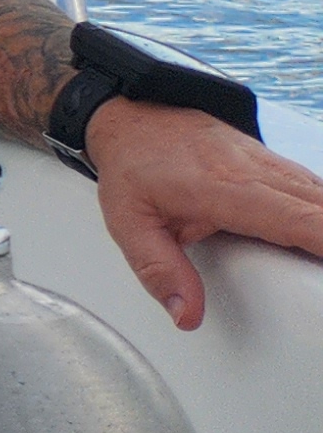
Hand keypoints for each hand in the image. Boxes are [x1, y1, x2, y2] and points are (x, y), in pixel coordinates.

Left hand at [86, 97, 322, 329]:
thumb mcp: (128, 222)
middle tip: (322, 278)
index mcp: (226, 190)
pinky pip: (316, 189)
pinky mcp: (276, 165)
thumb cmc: (133, 165)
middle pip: (322, 210)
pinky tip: (320, 233)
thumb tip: (186, 314)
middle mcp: (258, 173)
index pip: (297, 220)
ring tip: (320, 265)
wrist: (133, 117)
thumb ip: (159, 270)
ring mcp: (271, 165)